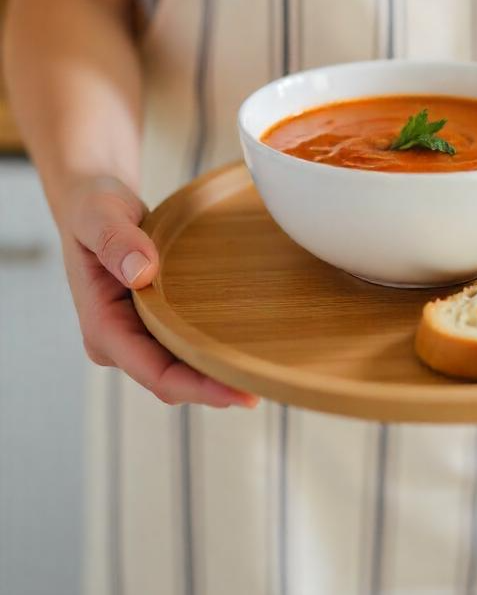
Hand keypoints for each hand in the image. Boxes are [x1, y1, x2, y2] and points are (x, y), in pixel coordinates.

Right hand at [62, 175, 257, 407]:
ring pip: (181, 368)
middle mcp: (118, 340)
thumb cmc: (93, 206)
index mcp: (102, 326)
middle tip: (266, 387)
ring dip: (217, 374)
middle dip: (216, 388)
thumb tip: (142, 273)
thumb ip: (116, 240)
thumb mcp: (99, 214)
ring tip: (264, 374)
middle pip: (172, 380)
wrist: (93, 200)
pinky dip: (212, 351)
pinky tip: (245, 348)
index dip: (199, 388)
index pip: (154, 373)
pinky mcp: (153, 321)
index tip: (240, 393)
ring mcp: (136, 333)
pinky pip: (185, 345)